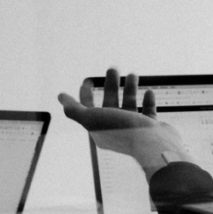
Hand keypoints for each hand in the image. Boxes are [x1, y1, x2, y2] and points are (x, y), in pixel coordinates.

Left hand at [58, 68, 193, 180]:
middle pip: (110, 103)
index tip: (88, 80)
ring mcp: (135, 130)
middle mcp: (116, 130)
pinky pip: (148, 113)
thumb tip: (60, 97)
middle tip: (113, 68)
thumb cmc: (121, 130)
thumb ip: (74, 109)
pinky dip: (147, 101)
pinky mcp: (151, 129)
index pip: (88, 110)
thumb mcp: (91, 118)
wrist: (152, 144)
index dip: (85, 94)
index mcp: (100, 129)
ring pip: (129, 106)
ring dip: (130, 89)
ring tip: (133, 74)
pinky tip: (148, 92)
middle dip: (110, 86)